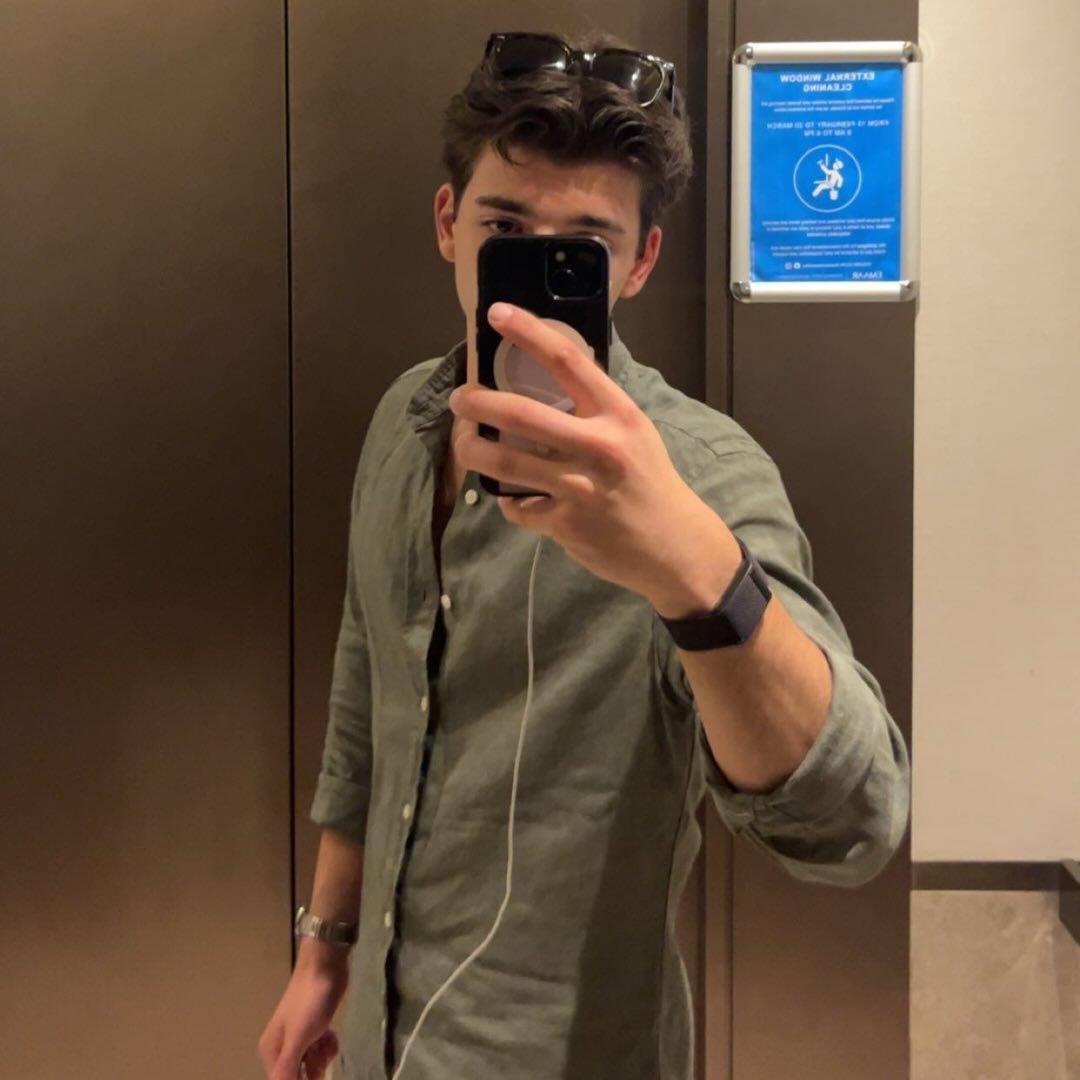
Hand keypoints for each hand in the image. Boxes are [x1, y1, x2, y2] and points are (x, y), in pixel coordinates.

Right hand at [258, 945, 348, 1079]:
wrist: (325, 966)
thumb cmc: (310, 1001)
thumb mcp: (298, 1037)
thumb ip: (287, 1068)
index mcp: (271, 1050)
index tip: (318, 1074)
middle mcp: (281, 1046)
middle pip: (298, 1074)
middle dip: (313, 1069)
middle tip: (321, 1051)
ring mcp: (299, 1035)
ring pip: (311, 1062)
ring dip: (323, 1056)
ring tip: (327, 1039)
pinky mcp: (314, 1027)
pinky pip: (320, 1048)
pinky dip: (327, 1045)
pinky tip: (331, 1033)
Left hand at [449, 302, 741, 616]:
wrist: (675, 547)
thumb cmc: (650, 482)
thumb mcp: (634, 433)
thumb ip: (593, 411)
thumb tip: (541, 385)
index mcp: (617, 414)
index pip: (567, 359)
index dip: (527, 331)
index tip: (496, 314)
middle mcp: (599, 446)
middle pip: (520, 414)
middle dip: (476, 403)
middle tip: (460, 398)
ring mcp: (580, 488)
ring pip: (505, 464)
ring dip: (472, 450)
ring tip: (465, 442)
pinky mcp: (566, 524)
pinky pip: (518, 508)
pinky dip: (509, 503)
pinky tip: (514, 500)